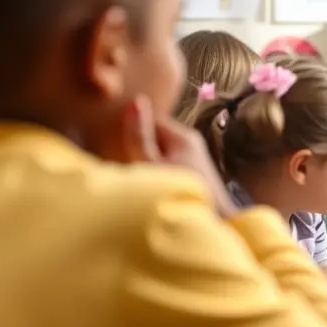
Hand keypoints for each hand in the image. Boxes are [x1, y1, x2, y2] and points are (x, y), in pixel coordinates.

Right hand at [118, 96, 237, 219]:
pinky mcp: (195, 176)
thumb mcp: (149, 164)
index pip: (151, 119)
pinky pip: (169, 167)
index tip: (113, 139)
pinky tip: (149, 187)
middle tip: (120, 159)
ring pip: (161, 153)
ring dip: (146, 162)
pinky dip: (157, 173)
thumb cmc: (177, 195)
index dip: (132, 127)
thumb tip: (135, 102)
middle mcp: (192, 144)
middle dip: (139, 146)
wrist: (213, 225)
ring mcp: (195, 160)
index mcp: (183, 136)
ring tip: (133, 175)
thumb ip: (139, 136)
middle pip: (156, 137)